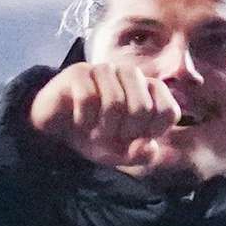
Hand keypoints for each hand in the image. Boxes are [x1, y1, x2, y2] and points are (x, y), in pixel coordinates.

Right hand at [26, 60, 187, 166]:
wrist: (57, 129)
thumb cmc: (96, 136)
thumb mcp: (122, 154)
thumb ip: (142, 155)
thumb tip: (149, 146)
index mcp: (150, 91)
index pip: (168, 111)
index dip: (152, 132)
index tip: (135, 138)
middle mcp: (130, 75)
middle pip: (142, 106)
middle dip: (125, 131)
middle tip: (111, 137)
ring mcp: (104, 70)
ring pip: (114, 101)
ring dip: (103, 126)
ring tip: (94, 131)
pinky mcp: (79, 71)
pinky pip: (88, 97)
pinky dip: (84, 119)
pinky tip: (79, 122)